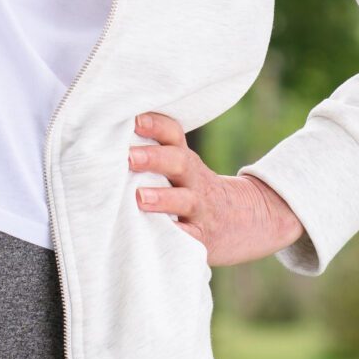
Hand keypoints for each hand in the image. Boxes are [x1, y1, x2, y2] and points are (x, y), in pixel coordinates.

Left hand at [128, 111, 304, 266]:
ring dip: (163, 198)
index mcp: (187, 161)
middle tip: (129, 156)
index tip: (135, 119)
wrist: (248, 219)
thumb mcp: (183, 169)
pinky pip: (190, 239)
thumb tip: (110, 140)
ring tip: (141, 197)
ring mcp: (201, 210)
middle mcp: (195, 181)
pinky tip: (157, 238)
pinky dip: (176, 238)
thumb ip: (154, 156)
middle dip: (155, 158)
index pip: (174, 135)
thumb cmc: (196, 190)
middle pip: (180, 162)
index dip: (157, 125)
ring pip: (185, 201)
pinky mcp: (202, 239)